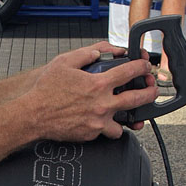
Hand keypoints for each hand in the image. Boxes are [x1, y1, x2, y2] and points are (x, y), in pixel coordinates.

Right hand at [26, 43, 156, 141]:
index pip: (130, 72)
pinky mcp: (91, 134)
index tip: (144, 66)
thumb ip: (85, 54)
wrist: (33, 116)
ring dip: (127, 118)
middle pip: (138, 99)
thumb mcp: (63, 63)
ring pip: (124, 123)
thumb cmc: (45, 91)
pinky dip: (106, 127)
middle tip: (152, 91)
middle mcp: (102, 103)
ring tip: (128, 114)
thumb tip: (99, 51)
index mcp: (98, 84)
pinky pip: (106, 132)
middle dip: (150, 93)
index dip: (141, 66)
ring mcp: (98, 121)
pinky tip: (103, 121)